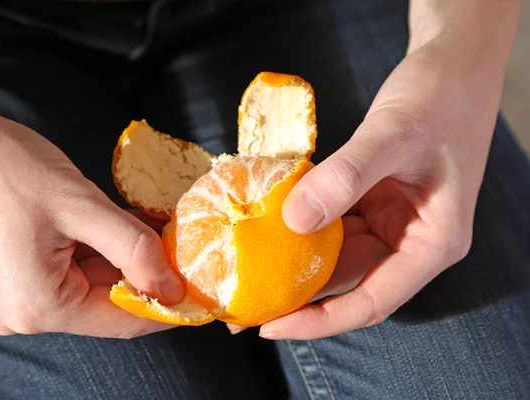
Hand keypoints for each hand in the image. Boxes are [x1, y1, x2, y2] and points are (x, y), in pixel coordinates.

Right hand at [0, 72, 184, 337]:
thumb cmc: (1, 167)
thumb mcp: (80, 205)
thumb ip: (134, 249)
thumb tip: (173, 288)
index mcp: (38, 307)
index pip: (124, 320)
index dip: (169, 305)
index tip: (201, 287)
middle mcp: (24, 313)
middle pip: (108, 303)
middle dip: (148, 272)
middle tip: (183, 244)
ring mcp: (16, 294)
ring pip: (92, 284)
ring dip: (126, 257)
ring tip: (158, 228)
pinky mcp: (15, 273)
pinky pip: (71, 270)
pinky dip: (100, 250)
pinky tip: (124, 225)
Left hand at [258, 33, 510, 339]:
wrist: (453, 62)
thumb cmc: (440, 95)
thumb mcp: (395, 133)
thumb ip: (347, 175)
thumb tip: (293, 219)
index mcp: (433, 244)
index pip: (373, 302)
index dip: (321, 321)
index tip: (272, 326)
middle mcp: (412, 241)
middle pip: (349, 285)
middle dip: (298, 297)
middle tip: (243, 303)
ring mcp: (392, 222)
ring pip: (337, 257)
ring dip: (295, 263)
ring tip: (246, 273)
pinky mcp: (374, 202)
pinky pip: (333, 225)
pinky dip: (303, 227)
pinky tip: (269, 227)